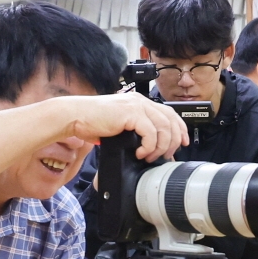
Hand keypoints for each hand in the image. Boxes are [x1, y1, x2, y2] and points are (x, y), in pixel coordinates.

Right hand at [58, 95, 187, 160]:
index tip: (182, 143)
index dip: (180, 129)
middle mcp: (140, 101)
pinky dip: (149, 147)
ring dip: (160, 147)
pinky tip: (140, 153)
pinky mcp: (130, 114)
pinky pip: (150, 133)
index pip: (169, 113)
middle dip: (174, 141)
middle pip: (171, 120)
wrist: (75, 117)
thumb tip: (148, 150)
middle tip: (167, 155)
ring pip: (164, 128)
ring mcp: (136, 106)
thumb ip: (135, 134)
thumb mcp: (119, 128)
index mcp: (139, 103)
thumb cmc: (91, 122)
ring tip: (149, 157)